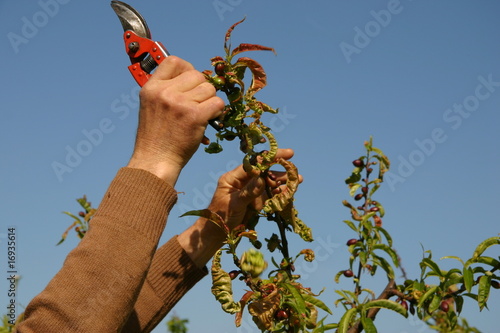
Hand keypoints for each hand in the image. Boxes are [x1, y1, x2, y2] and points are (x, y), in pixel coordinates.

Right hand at [127, 56, 224, 185]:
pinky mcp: (194, 116)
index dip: (187, 69)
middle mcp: (164, 92)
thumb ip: (166, 90)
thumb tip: (191, 77)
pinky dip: (217, 111)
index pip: (175, 61)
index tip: (190, 82)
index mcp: (152, 87)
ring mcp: (179, 104)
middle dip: (202, 89)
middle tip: (197, 104)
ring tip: (201, 114)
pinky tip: (209, 120)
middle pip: (197, 75)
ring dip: (210, 101)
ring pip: (209, 88)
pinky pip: (217, 103)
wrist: (156, 160)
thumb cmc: (156, 137)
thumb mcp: (151, 106)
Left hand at [177, 148, 301, 267]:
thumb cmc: (219, 218)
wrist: (215, 236)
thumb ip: (248, 192)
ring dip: (283, 183)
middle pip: (264, 172)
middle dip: (280, 171)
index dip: (270, 158)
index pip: (254, 163)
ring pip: (269, 184)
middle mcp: (242, 182)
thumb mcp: (233, 204)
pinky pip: (269, 196)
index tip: (287, 154)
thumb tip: (262, 178)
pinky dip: (280, 194)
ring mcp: (250, 193)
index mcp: (233, 178)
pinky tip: (290, 192)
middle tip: (295, 170)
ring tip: (298, 181)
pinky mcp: (255, 203)